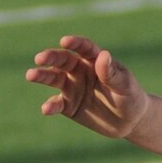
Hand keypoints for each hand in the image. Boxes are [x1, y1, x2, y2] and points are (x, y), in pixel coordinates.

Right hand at [25, 35, 149, 139]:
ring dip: (42, 76)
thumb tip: (103, 55)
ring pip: (54, 79)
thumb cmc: (130, 97)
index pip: (84, 48)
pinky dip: (51, 106)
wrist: (129, 121)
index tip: (65, 41)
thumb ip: (112, 73)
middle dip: (51, 58)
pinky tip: (46, 109)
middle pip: (63, 61)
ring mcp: (73, 88)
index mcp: (95, 60)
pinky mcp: (69, 106)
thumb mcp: (125, 86)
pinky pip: (57, 104)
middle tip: (40, 58)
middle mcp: (80, 71)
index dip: (75, 43)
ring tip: (30, 75)